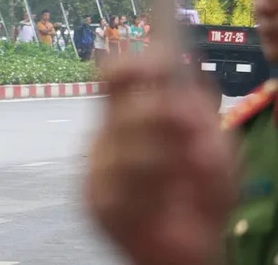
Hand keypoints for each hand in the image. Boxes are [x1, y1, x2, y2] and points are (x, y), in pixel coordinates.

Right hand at [84, 46, 237, 264]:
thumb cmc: (200, 197)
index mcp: (130, 118)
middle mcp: (107, 137)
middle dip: (160, 115)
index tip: (158, 64)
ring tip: (182, 179)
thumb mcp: (214, 150)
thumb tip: (186, 79)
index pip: (115, 78)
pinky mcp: (95, 200)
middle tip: (189, 125)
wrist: (190, 251)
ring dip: (166, 161)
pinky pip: (124, 187)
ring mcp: (97, 169)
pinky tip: (164, 202)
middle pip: (122, 108)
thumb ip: (202, 116)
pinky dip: (155, 194)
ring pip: (127, 148)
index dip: (130, 65)